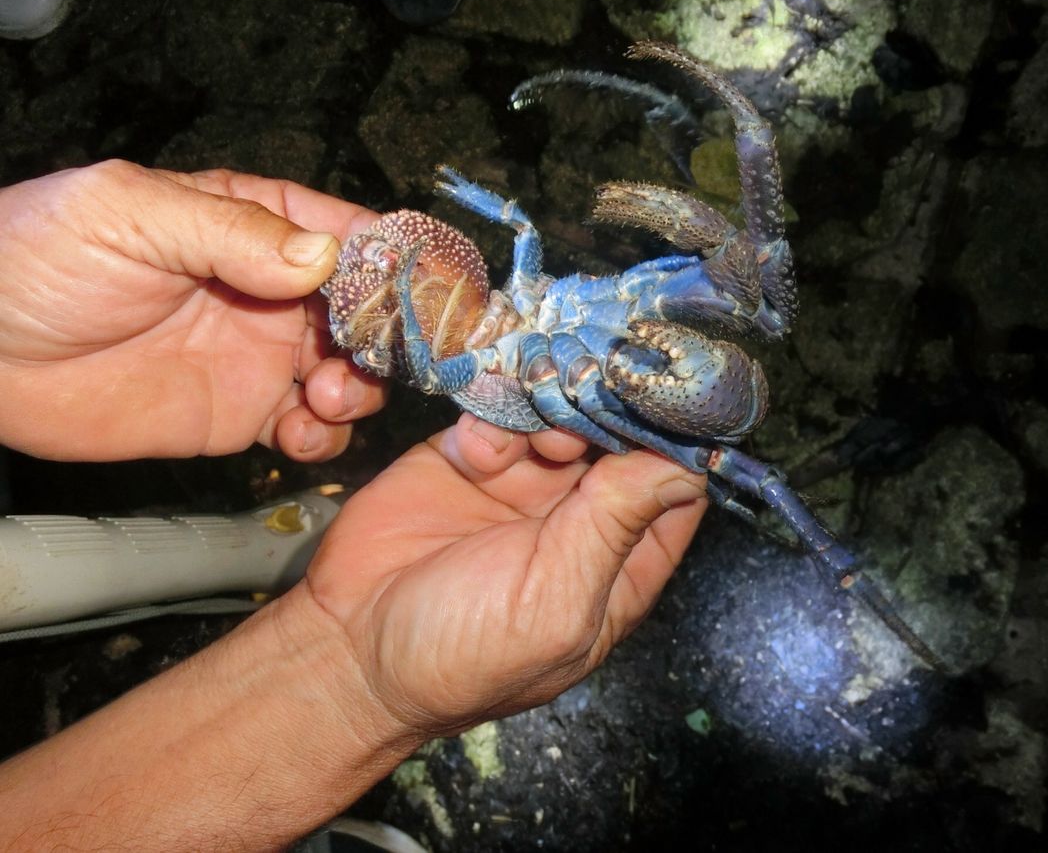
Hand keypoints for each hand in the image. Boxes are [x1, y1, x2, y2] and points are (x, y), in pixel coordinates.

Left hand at [0, 159, 385, 460]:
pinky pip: (307, 430)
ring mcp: (259, 356)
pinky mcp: (240, 415)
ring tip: (324, 397)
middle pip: (367, 312)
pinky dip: (323, 438)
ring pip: (350, 373)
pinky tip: (299, 435)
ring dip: (359, 389)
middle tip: (371, 360)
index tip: (431, 294)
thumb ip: (230, 232)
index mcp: (253, 223)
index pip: (350, 234)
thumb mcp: (129, 215)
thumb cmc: (36, 259)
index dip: (396, 263)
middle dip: (387, 338)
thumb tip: (322, 259)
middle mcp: (270, 289)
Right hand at [305, 413, 708, 736]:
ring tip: (533, 441)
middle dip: (611, 415)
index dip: (679, 446)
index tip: (670, 404)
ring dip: (553, 414)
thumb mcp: (553, 602)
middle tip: (592, 404)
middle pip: (624, 441)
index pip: (676, 491)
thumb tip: (689, 468)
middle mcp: (582, 520)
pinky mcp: (470, 458)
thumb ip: (616, 527)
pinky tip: (473, 451)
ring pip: (565, 415)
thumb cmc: (460, 654)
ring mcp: (525, 485)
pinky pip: (502, 414)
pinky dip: (494, 420)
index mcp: (619, 566)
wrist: (346, 648)